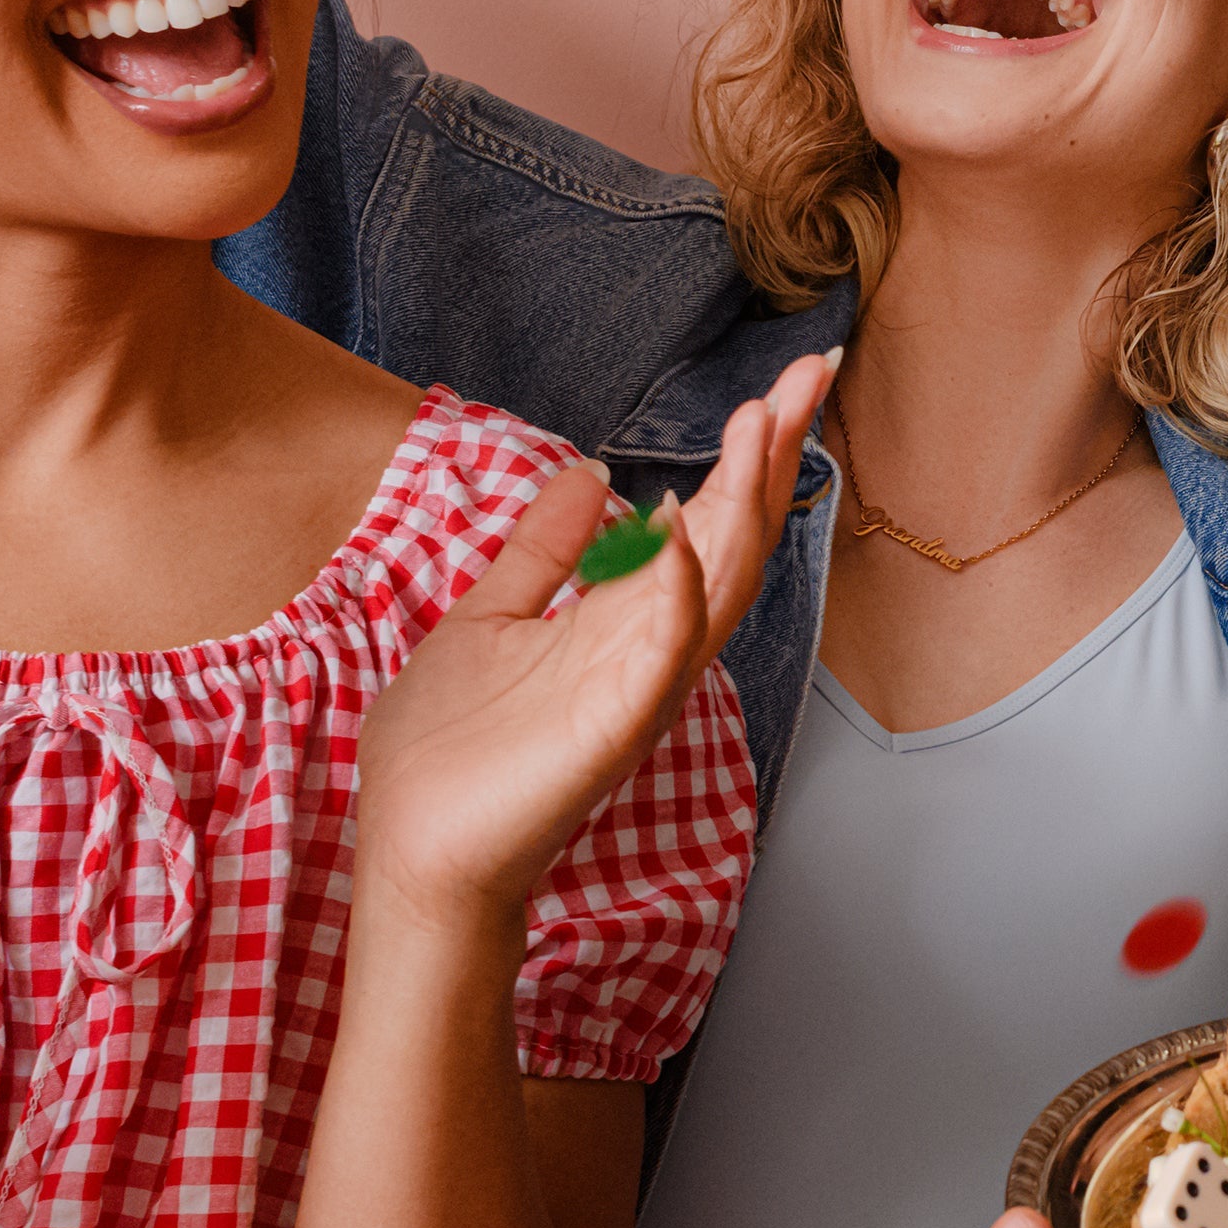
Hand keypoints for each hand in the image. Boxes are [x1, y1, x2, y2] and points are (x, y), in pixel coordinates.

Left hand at [353, 354, 834, 925]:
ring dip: (740, 504)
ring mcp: (636, 690)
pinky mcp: (609, 730)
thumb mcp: (493, 617)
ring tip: (760, 421)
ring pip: (716, 587)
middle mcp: (646, 649)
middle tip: (811, 372)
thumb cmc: (452, 755)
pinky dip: (681, 599)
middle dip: (771, 456)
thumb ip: (544, 551)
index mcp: (622, 619)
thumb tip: (584, 472)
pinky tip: (687, 539)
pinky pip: (661, 658)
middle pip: (732, 540)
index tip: (782, 381)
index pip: (704, 520)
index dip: (746, 453)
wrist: (416, 856)